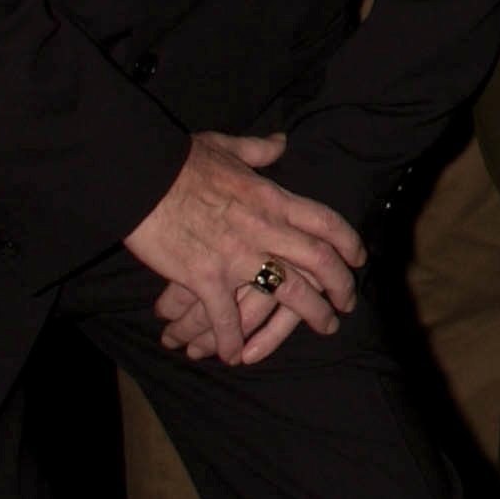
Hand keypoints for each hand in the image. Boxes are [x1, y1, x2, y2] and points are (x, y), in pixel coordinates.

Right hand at [122, 133, 364, 367]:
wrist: (142, 179)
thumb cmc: (182, 161)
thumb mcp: (227, 146)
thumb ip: (258, 150)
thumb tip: (280, 142)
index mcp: (273, 199)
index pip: (325, 221)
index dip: (348, 241)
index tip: (357, 258)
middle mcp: (265, 228)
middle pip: (319, 261)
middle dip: (340, 285)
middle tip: (347, 303)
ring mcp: (237, 256)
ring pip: (290, 291)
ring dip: (310, 314)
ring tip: (321, 327)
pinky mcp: (205, 277)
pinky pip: (226, 316)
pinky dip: (233, 339)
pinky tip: (236, 355)